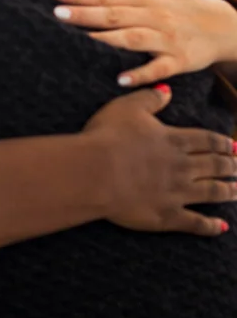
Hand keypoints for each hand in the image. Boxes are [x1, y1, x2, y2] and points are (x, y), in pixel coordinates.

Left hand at [52, 0, 236, 85]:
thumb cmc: (185, 1)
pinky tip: (119, 79)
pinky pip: (158, 69)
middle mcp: (155, 16)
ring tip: (81, 39)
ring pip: (133, 39)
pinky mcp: (179, 61)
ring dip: (107, 39)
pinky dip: (140, 74)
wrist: (226, 27)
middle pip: (115, 15)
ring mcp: (167, 39)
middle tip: (57, 13)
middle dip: (86, 13)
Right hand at [82, 85, 235, 235]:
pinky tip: (222, 227)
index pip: (207, 141)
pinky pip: (195, 223)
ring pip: (212, 192)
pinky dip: (211, 226)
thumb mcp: (126, 107)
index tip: (233, 145)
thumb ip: (149, 98)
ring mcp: (177, 193)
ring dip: (228, 191)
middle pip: (215, 166)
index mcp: (174, 140)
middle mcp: (182, 166)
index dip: (222, 143)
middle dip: (229, 166)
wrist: (94, 172)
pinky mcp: (167, 215)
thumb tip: (167, 90)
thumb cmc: (107, 137)